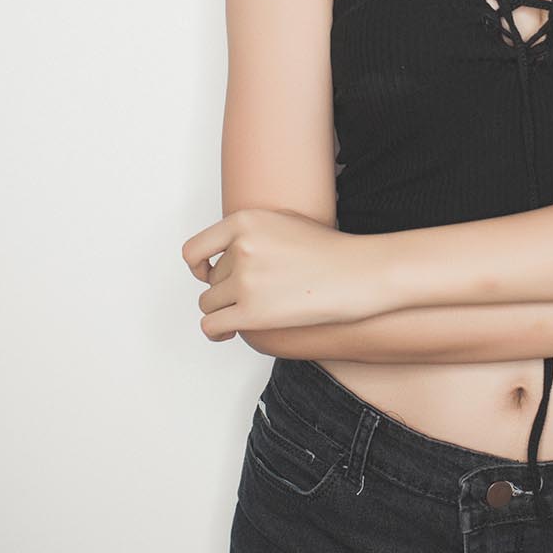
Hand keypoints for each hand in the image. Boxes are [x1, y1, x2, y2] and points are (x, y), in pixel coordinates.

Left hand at [181, 207, 380, 341]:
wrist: (357, 274)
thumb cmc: (329, 250)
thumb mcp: (284, 222)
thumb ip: (250, 232)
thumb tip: (223, 252)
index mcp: (244, 221)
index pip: (195, 248)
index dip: (197, 265)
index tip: (205, 273)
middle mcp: (240, 248)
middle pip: (210, 279)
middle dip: (226, 289)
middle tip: (253, 294)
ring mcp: (245, 281)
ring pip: (209, 302)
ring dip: (223, 309)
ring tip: (244, 312)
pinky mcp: (251, 313)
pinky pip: (212, 324)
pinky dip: (215, 331)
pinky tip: (228, 331)